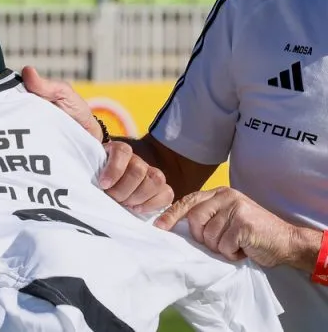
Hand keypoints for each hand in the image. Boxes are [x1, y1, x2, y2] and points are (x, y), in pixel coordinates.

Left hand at [21, 66, 172, 212]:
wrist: (74, 167)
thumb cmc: (67, 135)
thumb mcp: (57, 110)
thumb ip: (46, 90)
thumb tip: (28, 71)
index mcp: (113, 143)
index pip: (126, 153)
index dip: (115, 168)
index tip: (99, 182)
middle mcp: (132, 158)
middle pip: (144, 173)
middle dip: (124, 188)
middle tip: (105, 193)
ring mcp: (141, 175)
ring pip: (156, 184)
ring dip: (135, 197)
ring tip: (116, 202)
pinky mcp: (147, 192)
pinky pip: (165, 196)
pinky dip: (152, 204)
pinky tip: (134, 210)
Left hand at [154, 187, 306, 267]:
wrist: (287, 242)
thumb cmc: (253, 233)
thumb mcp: (229, 217)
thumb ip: (208, 215)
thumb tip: (176, 224)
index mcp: (220, 193)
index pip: (189, 201)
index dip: (172, 214)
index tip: (159, 226)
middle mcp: (227, 197)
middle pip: (194, 218)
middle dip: (201, 237)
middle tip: (219, 243)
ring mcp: (236, 209)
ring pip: (208, 235)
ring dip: (220, 248)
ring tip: (235, 245)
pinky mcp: (243, 225)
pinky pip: (224, 245)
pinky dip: (231, 253)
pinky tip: (243, 249)